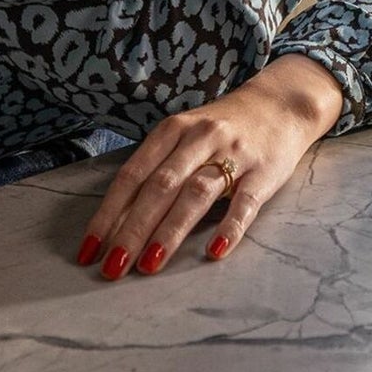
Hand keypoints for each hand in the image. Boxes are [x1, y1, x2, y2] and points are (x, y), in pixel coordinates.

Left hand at [76, 57, 343, 278]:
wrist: (282, 103)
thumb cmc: (223, 128)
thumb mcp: (186, 136)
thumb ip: (157, 170)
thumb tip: (116, 224)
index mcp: (174, 130)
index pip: (133, 174)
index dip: (108, 213)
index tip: (88, 250)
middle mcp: (201, 138)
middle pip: (160, 186)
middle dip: (132, 229)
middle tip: (112, 268)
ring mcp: (234, 153)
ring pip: (196, 193)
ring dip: (170, 231)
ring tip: (149, 265)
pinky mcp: (264, 171)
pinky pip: (245, 202)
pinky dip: (229, 227)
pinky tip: (214, 252)